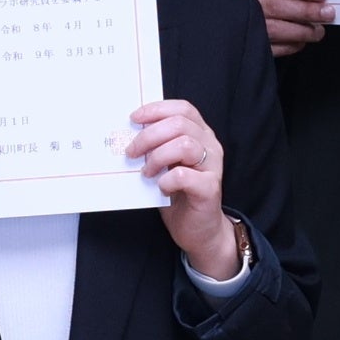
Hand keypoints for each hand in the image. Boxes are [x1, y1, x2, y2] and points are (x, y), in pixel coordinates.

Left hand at [127, 99, 240, 274]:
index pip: (182, 109)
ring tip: (147, 172)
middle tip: (131, 152)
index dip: (157, 110)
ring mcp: (212, 166)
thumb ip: (156, 146)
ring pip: (184, 145)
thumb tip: (127, 134)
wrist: (198, 230)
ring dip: (157, 157)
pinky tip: (161, 188)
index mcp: (200, 134)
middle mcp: (210, 145)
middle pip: (179, 124)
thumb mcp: (165, 164)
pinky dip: (165, 180)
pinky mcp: (209, 188)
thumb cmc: (179, 195)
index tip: (134, 119)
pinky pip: (183, 175)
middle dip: (149, 136)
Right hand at [224, 0, 333, 56]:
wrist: (201, 19)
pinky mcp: (243, 47)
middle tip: (328, 13)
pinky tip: (301, 42)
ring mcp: (240, 28)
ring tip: (319, 31)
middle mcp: (238, 4)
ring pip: (277, 29)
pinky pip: (271, 48)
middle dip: (307, 11)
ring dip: (302, 31)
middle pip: (279, 7)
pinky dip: (290, 46)